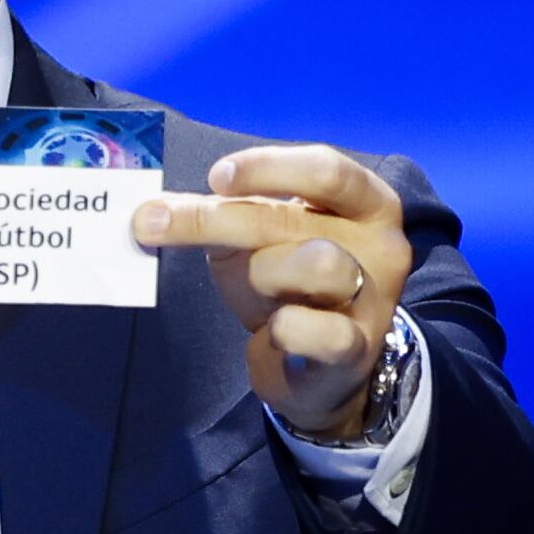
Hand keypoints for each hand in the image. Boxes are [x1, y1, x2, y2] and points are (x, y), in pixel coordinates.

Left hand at [132, 145, 412, 437]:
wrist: (323, 365)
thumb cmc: (289, 279)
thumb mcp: (261, 236)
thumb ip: (226, 212)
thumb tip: (152, 211)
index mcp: (366, 202)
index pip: (326, 169)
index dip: (267, 168)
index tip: (216, 178)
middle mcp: (382, 245)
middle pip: (293, 219)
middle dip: (216, 220)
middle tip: (152, 221)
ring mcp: (375, 300)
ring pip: (316, 266)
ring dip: (260, 273)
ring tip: (249, 288)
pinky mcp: (356, 351)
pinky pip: (322, 332)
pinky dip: (288, 327)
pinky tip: (272, 330)